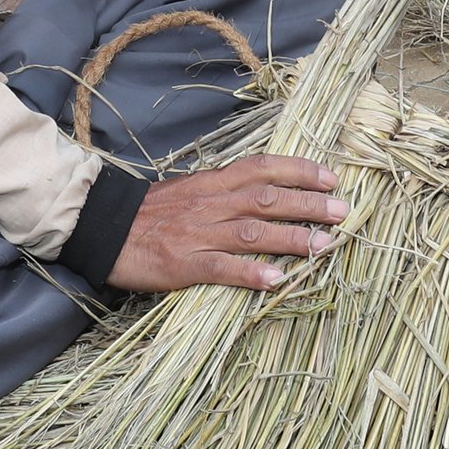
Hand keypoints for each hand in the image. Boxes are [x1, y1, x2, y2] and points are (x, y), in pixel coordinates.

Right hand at [106, 154, 347, 292]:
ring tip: (324, 247)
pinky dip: (250, 274)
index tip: (331, 176)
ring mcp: (198, 234)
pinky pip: (222, 269)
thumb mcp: (192, 189)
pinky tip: (276, 281)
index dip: (298, 170)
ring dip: (291, 239)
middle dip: (307, 203)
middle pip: (265, 198)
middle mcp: (211, 203)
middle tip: (343, 211)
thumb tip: (268, 190)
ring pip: (252, 232)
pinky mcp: (184, 264)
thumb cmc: (154, 211)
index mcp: (213, 182)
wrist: (105, 228)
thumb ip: (227, 190)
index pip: (262, 167)